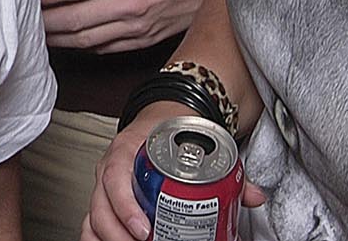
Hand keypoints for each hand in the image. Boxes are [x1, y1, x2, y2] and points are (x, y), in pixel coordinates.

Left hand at [40, 0, 231, 52]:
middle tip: (23, 20)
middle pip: (77, 20)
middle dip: (46, 22)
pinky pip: (106, 48)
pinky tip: (68, 42)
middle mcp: (131, 3)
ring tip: (37, 34)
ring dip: (59, 39)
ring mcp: (138, 26)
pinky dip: (82, 47)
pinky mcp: (144, 40)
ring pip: (88, 40)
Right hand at [81, 99, 266, 240]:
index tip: (144, 230)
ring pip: (93, 217)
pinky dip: (96, 238)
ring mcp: (104, 185)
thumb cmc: (171, 133)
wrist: (160, 118)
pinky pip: (91, 223)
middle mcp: (109, 167)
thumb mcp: (196, 144)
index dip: (125, 206)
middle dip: (117, 234)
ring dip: (108, 237)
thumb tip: (256, 196)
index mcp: (127, 149)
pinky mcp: (105, 199)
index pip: (115, 177)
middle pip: (100, 205)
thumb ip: (228, 173)